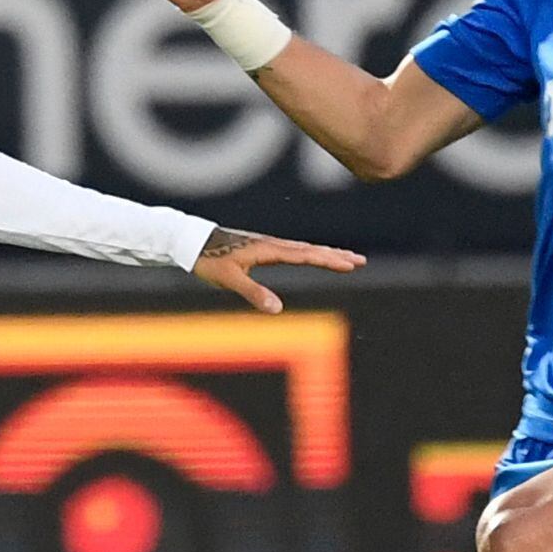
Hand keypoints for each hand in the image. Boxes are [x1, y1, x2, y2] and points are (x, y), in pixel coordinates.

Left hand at [192, 226, 364, 313]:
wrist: (192, 242)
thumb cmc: (209, 260)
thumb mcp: (230, 279)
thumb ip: (254, 292)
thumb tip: (278, 309)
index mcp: (268, 250)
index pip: (305, 256)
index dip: (329, 260)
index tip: (350, 264)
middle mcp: (272, 245)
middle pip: (311, 250)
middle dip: (336, 255)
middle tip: (361, 260)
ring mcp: (268, 245)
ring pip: (304, 249)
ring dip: (327, 253)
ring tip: (347, 258)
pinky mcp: (263, 248)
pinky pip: (294, 250)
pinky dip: (311, 253)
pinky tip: (315, 256)